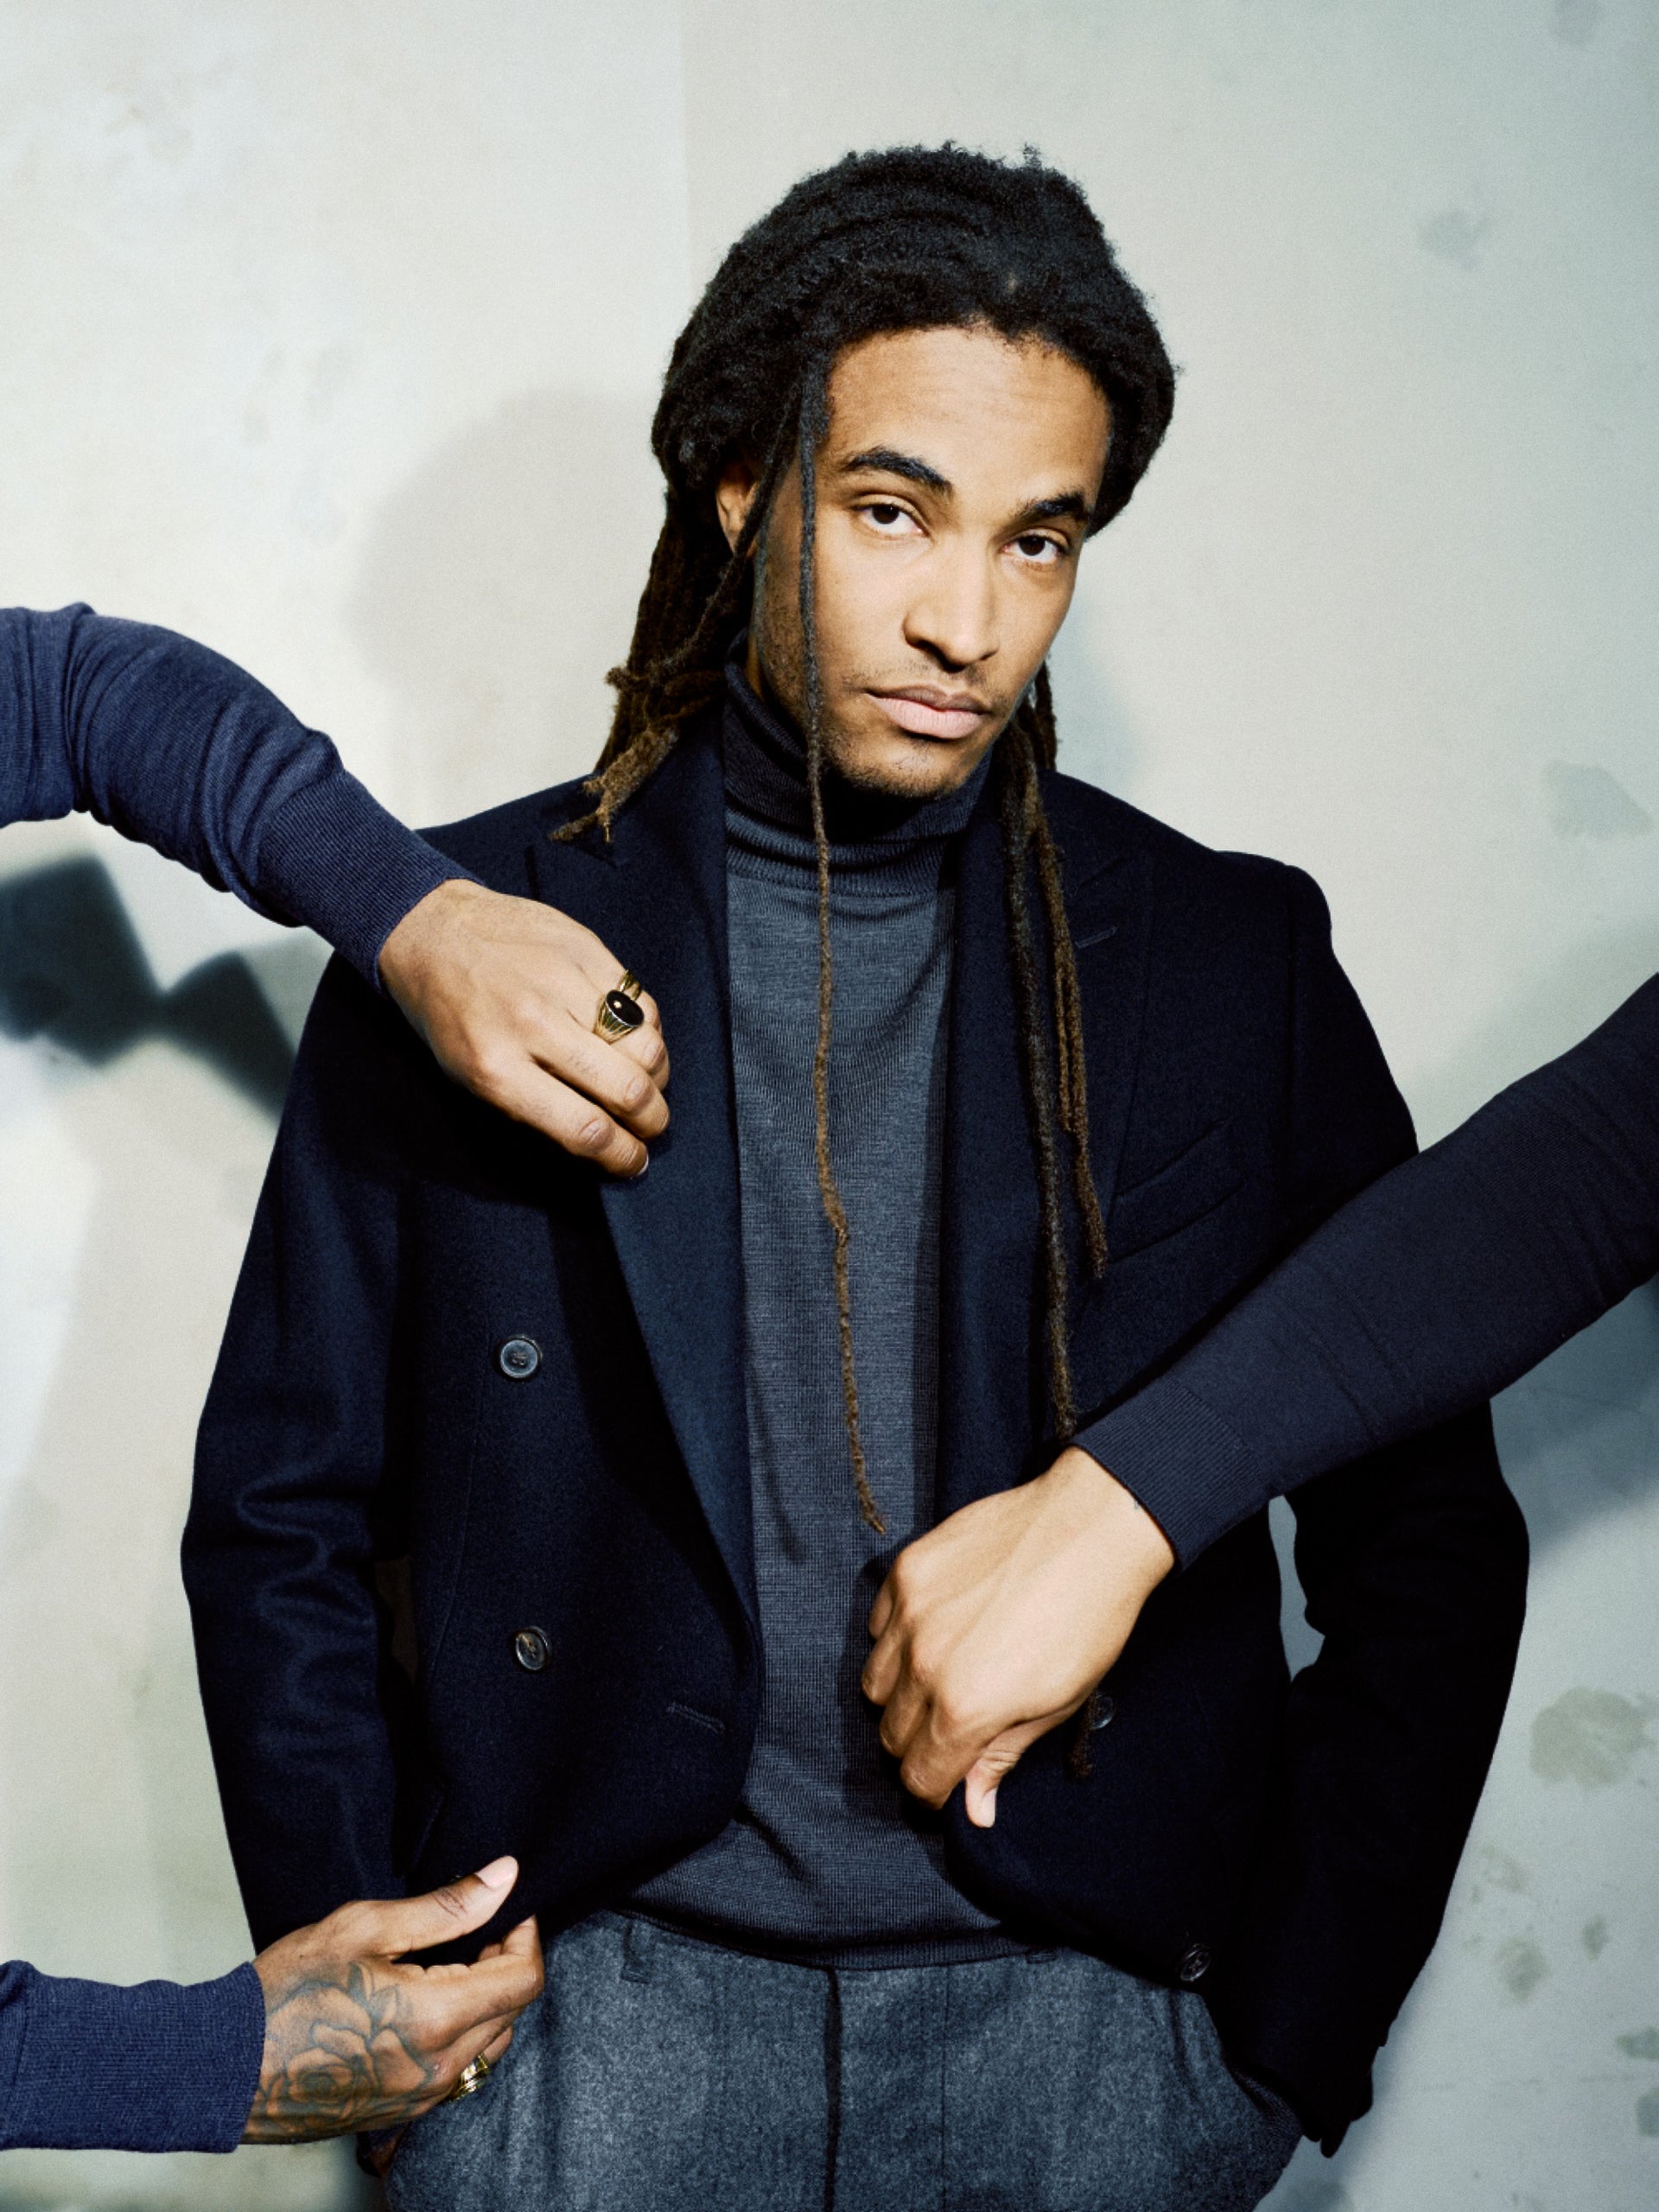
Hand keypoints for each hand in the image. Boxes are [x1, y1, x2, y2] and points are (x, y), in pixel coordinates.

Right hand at [243, 1856, 542, 2142]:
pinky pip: (457, 2071)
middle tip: (473, 1929)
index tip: (507, 1909)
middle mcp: (438, 2069)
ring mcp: (420, 2098)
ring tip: (446, 1965)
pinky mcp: (401, 2112)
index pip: (523, 1979)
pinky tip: (422, 2005)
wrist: (225, 2067)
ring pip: (489, 2045)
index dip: (525, 1934)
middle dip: (505, 1964)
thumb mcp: (365, 1927)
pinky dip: (459, 2035)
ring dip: (485, 2002)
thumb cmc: (286, 1993)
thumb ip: (446, 1906)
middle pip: (512, 2011)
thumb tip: (504, 1877)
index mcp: (437, 2019)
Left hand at [379, 879, 668, 1174]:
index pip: (584, 1128)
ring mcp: (562, 981)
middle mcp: (532, 1024)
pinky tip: (635, 1041)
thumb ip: (529, 1109)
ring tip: (648, 1084)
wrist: (431, 930)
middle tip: (653, 1128)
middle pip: (626, 1090)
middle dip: (653, 1122)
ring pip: (646, 1045)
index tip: (635, 1162)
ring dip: (658, 1077)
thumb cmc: (448, 1015)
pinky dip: (649, 1031)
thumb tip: (599, 1141)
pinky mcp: (586, 948)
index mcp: (495, 1069)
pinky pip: (643, 1003)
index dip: (623, 1156)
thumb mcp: (466, 1077)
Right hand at [862, 1449, 1174, 1827]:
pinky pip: (878, 1625)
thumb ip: (1002, 1756)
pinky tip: (936, 1631)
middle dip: (918, 1744)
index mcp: (965, 1708)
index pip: (918, 1777)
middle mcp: (924, 1664)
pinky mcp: (906, 1569)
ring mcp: (910, 1612)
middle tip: (954, 1727)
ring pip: (874, 1682)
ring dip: (900, 1694)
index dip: (935, 1790)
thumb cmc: (1089, 1622)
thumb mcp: (1057, 1705)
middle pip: (890, 1734)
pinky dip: (896, 1639)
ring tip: (942, 1678)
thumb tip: (975, 1810)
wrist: (1090, 1529)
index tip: (950, 1780)